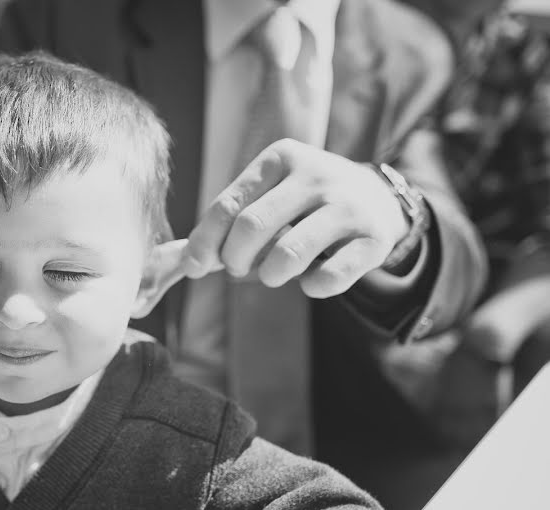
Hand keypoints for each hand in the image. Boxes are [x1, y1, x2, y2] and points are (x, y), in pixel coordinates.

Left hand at [181, 139, 409, 297]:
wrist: (380, 199)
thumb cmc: (306, 201)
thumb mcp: (271, 193)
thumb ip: (233, 219)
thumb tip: (191, 261)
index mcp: (281, 159)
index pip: (229, 205)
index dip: (205, 241)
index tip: (195, 266)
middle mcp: (315, 175)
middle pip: (252, 227)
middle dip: (235, 259)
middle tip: (238, 269)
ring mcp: (347, 206)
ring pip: (288, 255)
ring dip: (270, 276)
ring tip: (274, 274)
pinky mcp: (373, 238)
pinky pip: (329, 278)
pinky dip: (312, 288)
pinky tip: (312, 279)